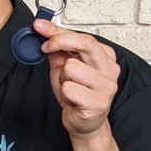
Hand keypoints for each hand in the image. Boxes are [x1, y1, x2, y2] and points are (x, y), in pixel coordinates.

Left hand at [35, 19, 119, 137]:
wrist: (84, 122)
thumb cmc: (76, 93)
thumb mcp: (64, 65)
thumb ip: (57, 47)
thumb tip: (43, 28)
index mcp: (105, 57)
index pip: (82, 36)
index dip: (58, 32)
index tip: (40, 27)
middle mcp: (110, 69)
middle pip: (85, 43)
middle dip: (59, 42)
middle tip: (45, 48)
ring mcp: (107, 86)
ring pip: (72, 67)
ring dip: (63, 77)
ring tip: (69, 86)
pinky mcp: (99, 103)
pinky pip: (69, 88)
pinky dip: (64, 93)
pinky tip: (73, 99)